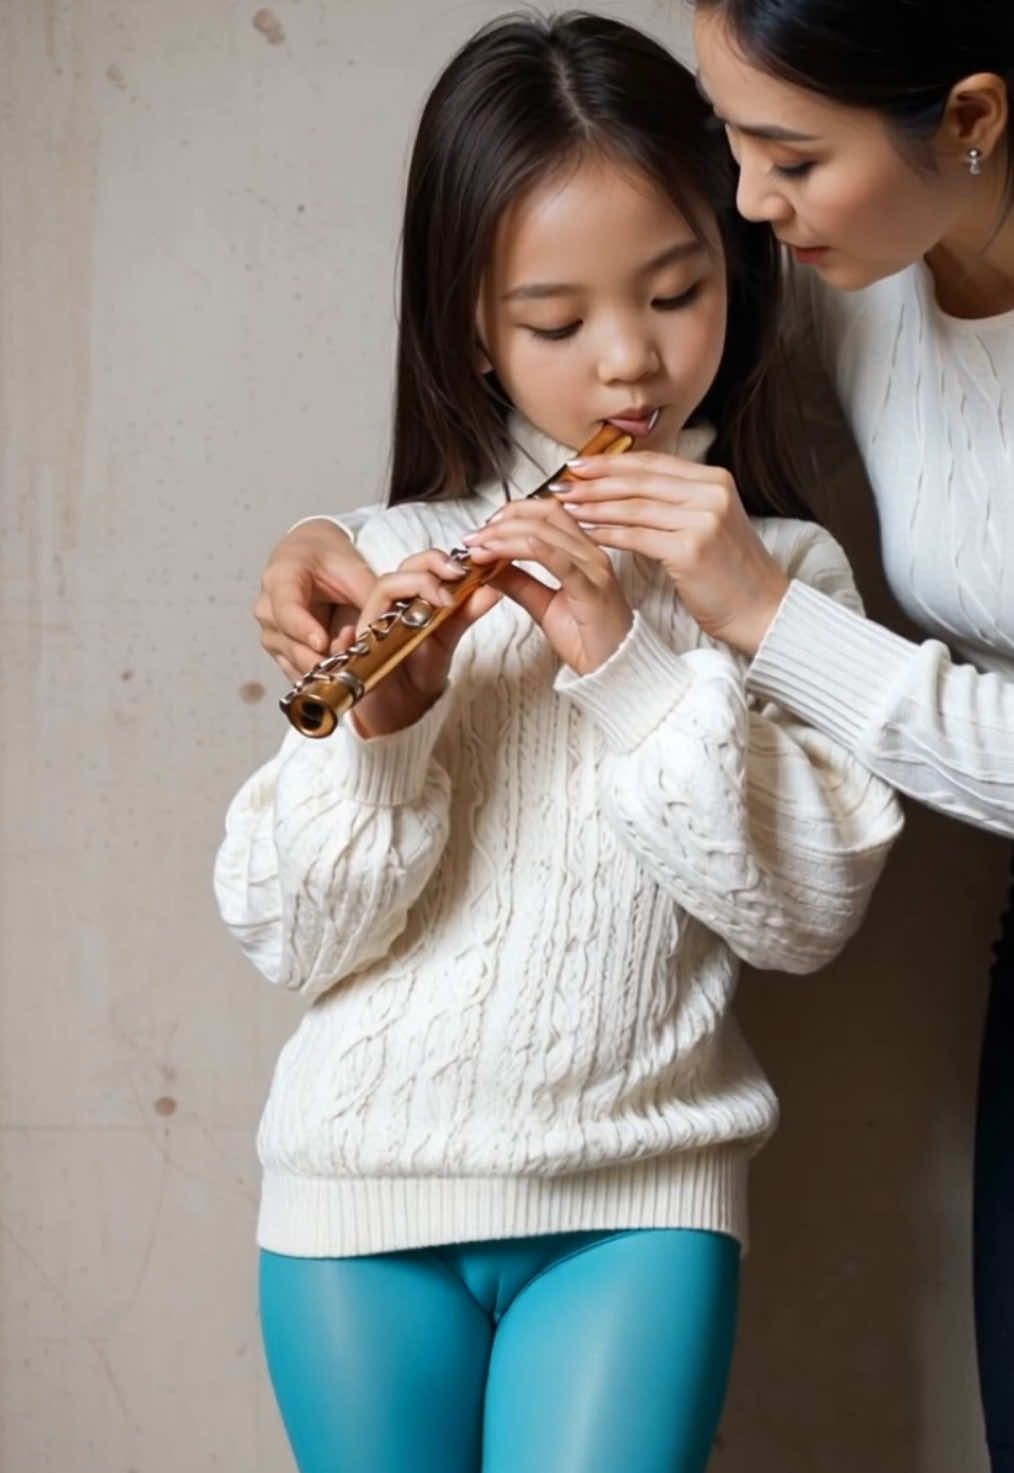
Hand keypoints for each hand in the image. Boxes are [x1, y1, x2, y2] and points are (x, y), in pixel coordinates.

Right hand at [254, 519, 378, 682]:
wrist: (310, 557)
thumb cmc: (328, 558)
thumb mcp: (353, 568)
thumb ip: (369, 596)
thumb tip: (388, 627)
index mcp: (281, 577)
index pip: (286, 608)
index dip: (303, 629)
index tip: (322, 643)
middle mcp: (268, 607)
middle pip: (287, 642)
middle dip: (320, 655)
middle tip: (351, 657)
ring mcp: (271, 631)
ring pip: (292, 661)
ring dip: (322, 666)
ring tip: (350, 659)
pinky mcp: (280, 650)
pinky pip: (296, 672)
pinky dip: (318, 676)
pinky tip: (339, 672)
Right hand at [349, 550, 500, 738]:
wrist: (404, 708)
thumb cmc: (420, 670)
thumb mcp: (449, 638)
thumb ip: (466, 612)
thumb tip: (495, 588)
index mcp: (408, 599)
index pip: (417, 566)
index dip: (439, 560)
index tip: (469, 565)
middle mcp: (386, 608)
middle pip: (399, 573)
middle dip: (428, 568)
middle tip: (457, 575)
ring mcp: (370, 630)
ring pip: (379, 595)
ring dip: (408, 588)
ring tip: (443, 601)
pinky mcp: (354, 656)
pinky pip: (344, 643)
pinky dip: (348, 637)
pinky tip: (364, 633)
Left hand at [463, 496, 631, 675]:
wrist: (614, 669)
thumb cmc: (587, 639)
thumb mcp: (543, 605)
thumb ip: (519, 582)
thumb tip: (489, 565)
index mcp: (582, 552)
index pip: (547, 514)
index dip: (512, 512)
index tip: (482, 528)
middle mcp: (590, 554)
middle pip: (545, 517)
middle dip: (503, 522)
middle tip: (473, 537)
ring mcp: (594, 571)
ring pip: (548, 536)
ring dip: (508, 537)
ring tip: (481, 547)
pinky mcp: (592, 592)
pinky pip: (567, 566)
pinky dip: (544, 551)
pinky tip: (524, 544)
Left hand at [555, 452, 789, 655]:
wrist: (760, 609)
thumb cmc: (729, 572)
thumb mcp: (710, 522)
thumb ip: (679, 500)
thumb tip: (631, 485)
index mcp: (714, 480)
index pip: (653, 463)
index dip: (611, 462)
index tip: (578, 464)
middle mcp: (711, 493)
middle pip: (640, 480)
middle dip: (595, 481)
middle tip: (561, 483)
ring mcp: (703, 519)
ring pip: (634, 506)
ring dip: (594, 506)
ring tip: (565, 507)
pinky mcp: (690, 549)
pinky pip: (637, 536)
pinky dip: (607, 533)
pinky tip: (584, 533)